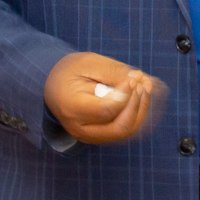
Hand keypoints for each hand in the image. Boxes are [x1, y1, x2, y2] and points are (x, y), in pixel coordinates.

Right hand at [43, 52, 163, 144]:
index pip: (106, 110)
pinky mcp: (100, 136)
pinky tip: (142, 95)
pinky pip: (125, 130)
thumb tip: (140, 79)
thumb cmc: (70, 71)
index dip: (125, 94)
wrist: (54, 87)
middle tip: (143, 83)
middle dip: (137, 105)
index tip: (133, 77)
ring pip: (126, 131)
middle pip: (119, 127)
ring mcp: (91, 136)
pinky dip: (138, 113)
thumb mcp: (88, 63)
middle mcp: (80, 129)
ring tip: (145, 86)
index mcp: (72, 108)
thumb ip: (113, 71)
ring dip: (141, 109)